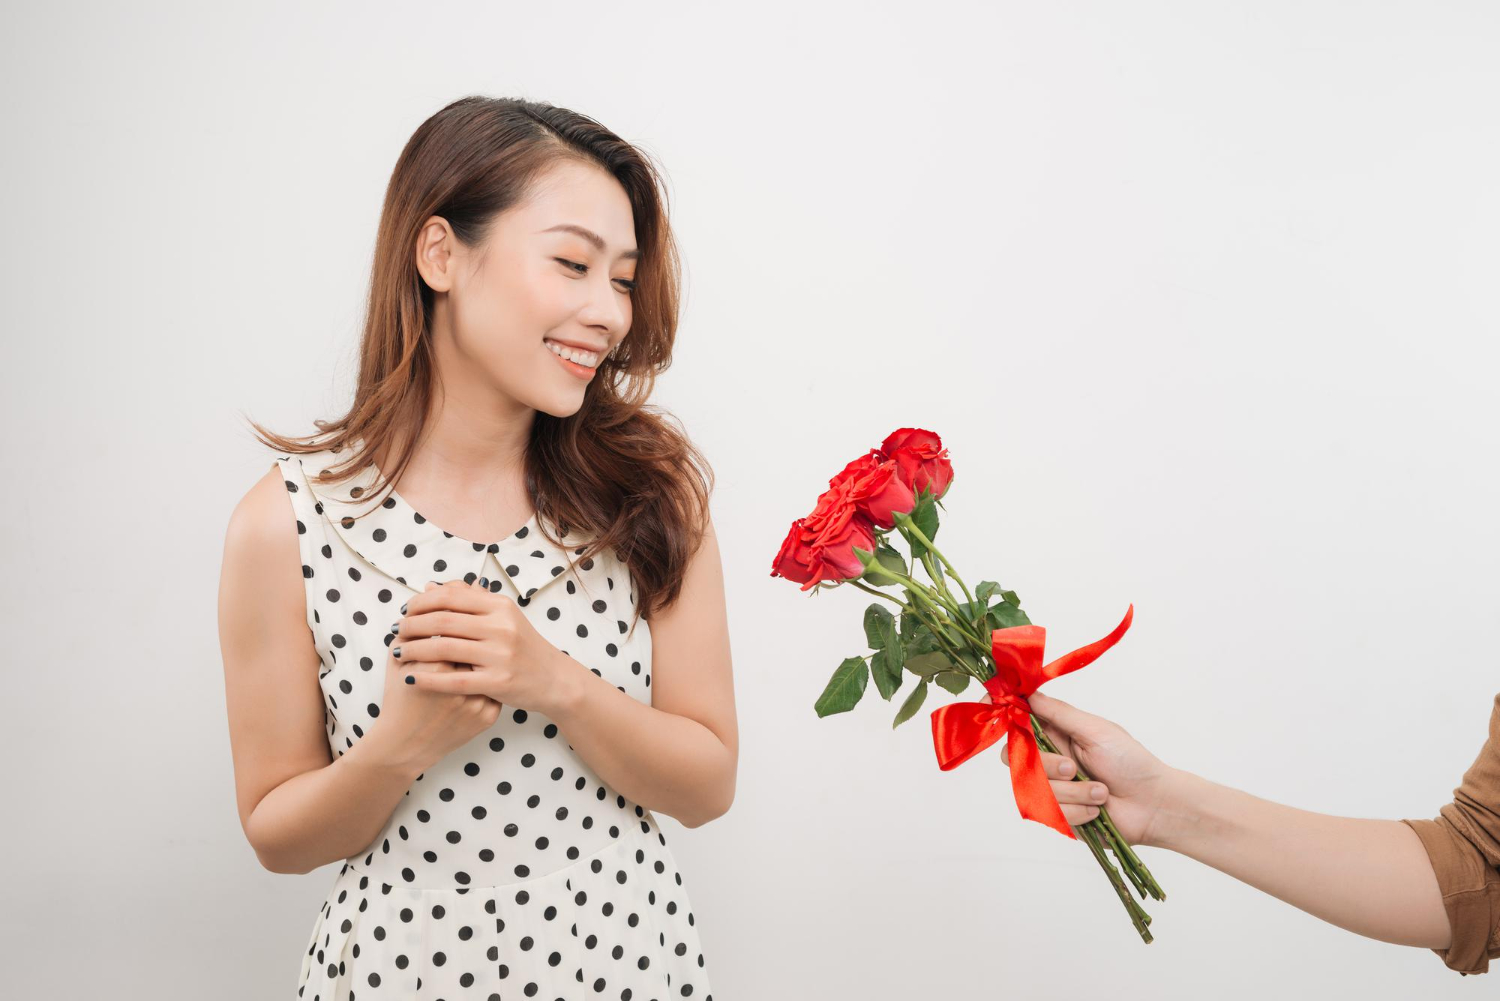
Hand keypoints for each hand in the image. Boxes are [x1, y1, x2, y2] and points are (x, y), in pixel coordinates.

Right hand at [368, 579, 503, 775]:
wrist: (405, 746)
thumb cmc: (397, 699)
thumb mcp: (396, 660)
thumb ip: (413, 624)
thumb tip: (434, 588)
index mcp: (437, 667)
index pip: (456, 627)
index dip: (457, 615)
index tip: (458, 609)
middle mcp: (462, 685)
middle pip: (478, 642)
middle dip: (474, 628)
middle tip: (471, 620)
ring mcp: (478, 704)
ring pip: (490, 662)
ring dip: (486, 648)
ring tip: (479, 640)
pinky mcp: (488, 717)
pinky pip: (496, 684)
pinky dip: (490, 672)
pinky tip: (485, 665)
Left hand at [394, 577, 572, 714]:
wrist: (553, 679)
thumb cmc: (522, 646)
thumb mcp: (503, 616)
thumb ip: (469, 601)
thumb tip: (429, 587)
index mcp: (500, 606)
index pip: (450, 597)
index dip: (420, 602)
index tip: (404, 610)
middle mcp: (501, 627)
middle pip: (443, 621)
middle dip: (412, 625)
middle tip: (395, 631)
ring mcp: (500, 655)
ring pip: (444, 649)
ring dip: (414, 650)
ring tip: (398, 652)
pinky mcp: (498, 682)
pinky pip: (454, 680)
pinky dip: (428, 678)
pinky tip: (412, 678)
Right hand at [990, 689, 1175, 845]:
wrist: (1155, 805)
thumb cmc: (1131, 761)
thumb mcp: (1095, 730)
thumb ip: (1058, 713)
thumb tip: (1028, 692)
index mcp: (1056, 733)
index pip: (1016, 721)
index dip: (1000, 713)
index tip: (989, 705)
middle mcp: (1048, 760)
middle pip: (1014, 758)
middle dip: (1045, 766)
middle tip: (1074, 768)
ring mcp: (1052, 789)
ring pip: (1035, 789)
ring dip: (1073, 792)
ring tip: (1101, 792)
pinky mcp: (1059, 816)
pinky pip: (1051, 814)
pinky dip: (1079, 811)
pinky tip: (1098, 810)